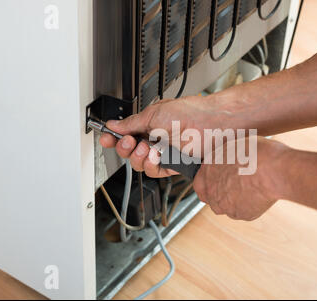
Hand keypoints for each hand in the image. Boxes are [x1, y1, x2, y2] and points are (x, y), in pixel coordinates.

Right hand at [99, 93, 247, 176]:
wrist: (210, 123)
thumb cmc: (189, 113)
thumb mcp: (154, 114)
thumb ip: (132, 123)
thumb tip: (114, 125)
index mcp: (148, 124)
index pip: (124, 134)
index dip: (113, 138)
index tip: (105, 138)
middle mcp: (154, 139)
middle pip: (128, 151)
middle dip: (123, 148)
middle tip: (128, 141)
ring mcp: (163, 153)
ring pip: (138, 163)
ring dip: (137, 156)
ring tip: (147, 147)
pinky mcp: (172, 165)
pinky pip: (153, 171)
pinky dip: (150, 164)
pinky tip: (155, 155)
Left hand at [193, 137, 288, 220]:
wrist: (273, 171)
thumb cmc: (256, 154)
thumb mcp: (232, 147)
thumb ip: (222, 158)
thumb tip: (223, 160)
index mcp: (206, 172)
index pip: (199, 182)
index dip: (209, 179)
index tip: (218, 176)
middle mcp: (212, 192)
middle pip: (211, 196)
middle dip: (221, 191)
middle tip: (237, 181)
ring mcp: (226, 206)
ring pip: (227, 205)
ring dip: (234, 199)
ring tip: (251, 185)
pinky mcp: (242, 215)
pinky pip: (243, 211)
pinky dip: (250, 204)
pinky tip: (259, 193)